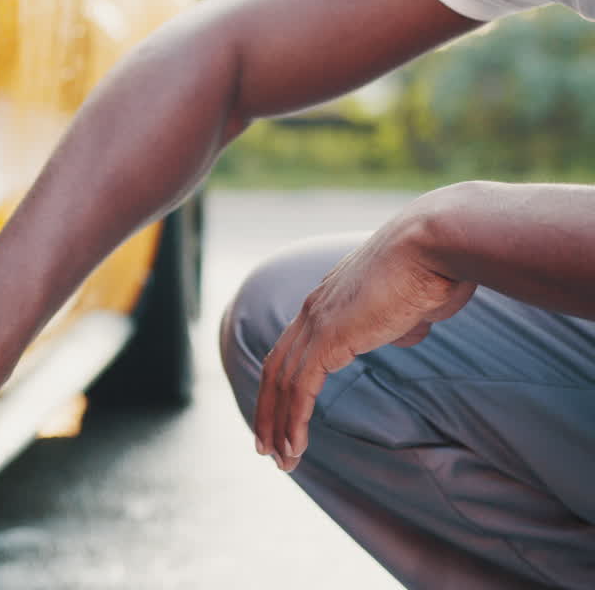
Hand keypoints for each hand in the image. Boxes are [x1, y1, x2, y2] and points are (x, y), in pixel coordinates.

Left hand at [254, 213, 475, 472]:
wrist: (436, 243)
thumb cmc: (437, 266)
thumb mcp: (414, 300)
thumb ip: (401, 316)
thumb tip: (408, 328)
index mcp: (328, 299)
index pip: (291, 349)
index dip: (282, 385)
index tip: (282, 414)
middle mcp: (314, 310)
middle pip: (275, 367)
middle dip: (269, 411)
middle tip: (267, 447)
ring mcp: (317, 322)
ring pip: (282, 384)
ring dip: (278, 426)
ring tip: (281, 460)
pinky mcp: (329, 337)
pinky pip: (301, 388)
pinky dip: (295, 421)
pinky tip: (296, 448)